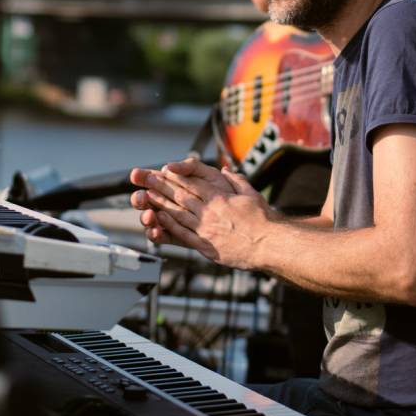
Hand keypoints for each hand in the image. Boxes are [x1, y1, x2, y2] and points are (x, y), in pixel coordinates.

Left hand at [129, 158, 269, 265]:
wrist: (268, 244)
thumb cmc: (263, 220)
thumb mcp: (251, 194)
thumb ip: (236, 181)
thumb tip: (225, 171)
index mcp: (220, 197)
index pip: (193, 183)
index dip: (176, 176)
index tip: (163, 170)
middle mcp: (210, 211)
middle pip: (181, 195)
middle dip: (161, 186)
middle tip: (147, 178)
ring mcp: (206, 228)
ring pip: (178, 213)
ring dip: (160, 203)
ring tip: (147, 196)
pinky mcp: (205, 245)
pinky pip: (183, 234)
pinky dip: (169, 226)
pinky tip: (159, 220)